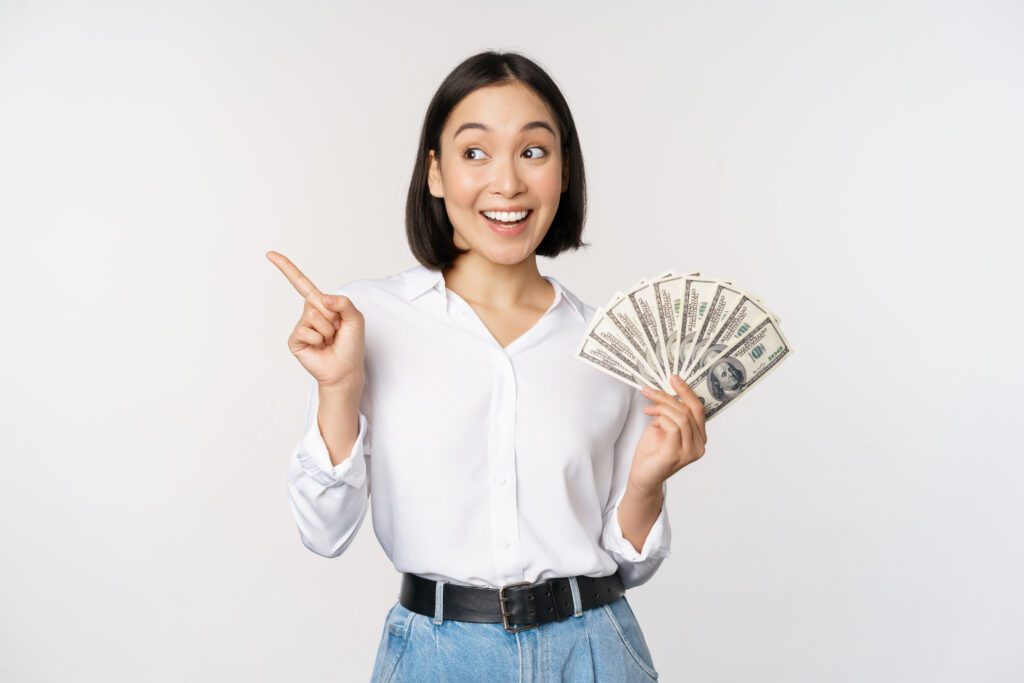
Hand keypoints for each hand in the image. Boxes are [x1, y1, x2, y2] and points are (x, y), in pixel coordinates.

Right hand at [266, 250, 365, 389]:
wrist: (345, 370)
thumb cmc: (351, 345)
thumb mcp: (356, 319)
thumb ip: (344, 303)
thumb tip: (322, 298)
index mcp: (321, 304)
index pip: (302, 283)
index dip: (287, 268)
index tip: (270, 254)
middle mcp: (309, 313)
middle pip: (317, 301)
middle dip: (333, 316)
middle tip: (337, 331)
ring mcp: (301, 327)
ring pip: (314, 316)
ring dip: (328, 330)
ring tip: (330, 341)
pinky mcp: (295, 340)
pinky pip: (306, 331)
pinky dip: (318, 340)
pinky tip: (320, 347)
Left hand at [628, 375, 707, 492]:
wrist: (642, 476)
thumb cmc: (652, 451)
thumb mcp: (664, 425)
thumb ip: (671, 412)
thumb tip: (669, 391)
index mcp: (699, 437)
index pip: (698, 409)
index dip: (687, 392)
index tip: (673, 378)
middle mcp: (698, 445)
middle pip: (690, 411)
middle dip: (670, 396)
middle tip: (651, 390)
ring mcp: (689, 452)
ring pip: (681, 417)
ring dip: (662, 407)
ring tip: (648, 407)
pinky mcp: (676, 455)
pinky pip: (673, 428)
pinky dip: (661, 419)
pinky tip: (651, 419)